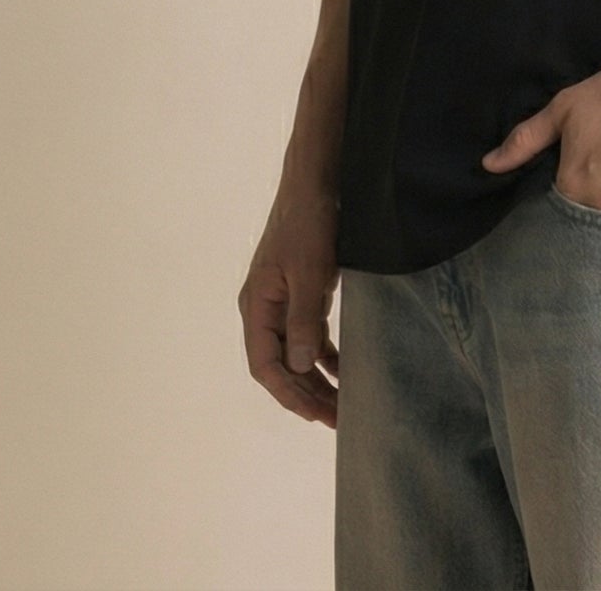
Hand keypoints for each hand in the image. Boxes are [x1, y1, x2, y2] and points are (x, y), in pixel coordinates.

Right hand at [239, 175, 340, 428]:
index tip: (316, 414)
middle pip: (280, 365)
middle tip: (338, 419)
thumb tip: (299, 367)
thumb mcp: (310, 272)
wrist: (315, 181)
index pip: (265, 365)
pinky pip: (308, 335)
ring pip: (295, 353)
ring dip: (316, 379)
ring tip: (342, 404)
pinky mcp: (301, 292)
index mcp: (256, 305)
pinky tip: (344, 369)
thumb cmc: (309, 222)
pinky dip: (324, 355)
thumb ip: (304, 319)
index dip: (289, 394)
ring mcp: (282, 301)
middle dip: (306, 394)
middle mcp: (264, 308)